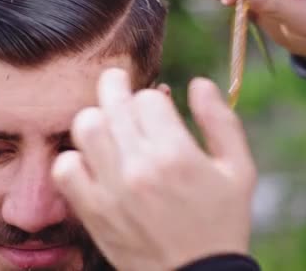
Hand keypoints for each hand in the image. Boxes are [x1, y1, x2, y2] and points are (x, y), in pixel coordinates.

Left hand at [52, 68, 256, 270]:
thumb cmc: (222, 222)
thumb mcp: (239, 170)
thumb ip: (220, 121)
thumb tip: (198, 83)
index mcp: (177, 154)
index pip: (148, 98)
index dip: (155, 97)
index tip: (160, 108)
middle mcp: (140, 167)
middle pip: (113, 103)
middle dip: (117, 86)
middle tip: (118, 83)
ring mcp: (111, 190)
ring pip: (86, 127)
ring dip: (97, 118)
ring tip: (109, 125)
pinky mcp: (93, 212)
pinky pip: (65, 168)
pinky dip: (75, 157)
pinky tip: (94, 161)